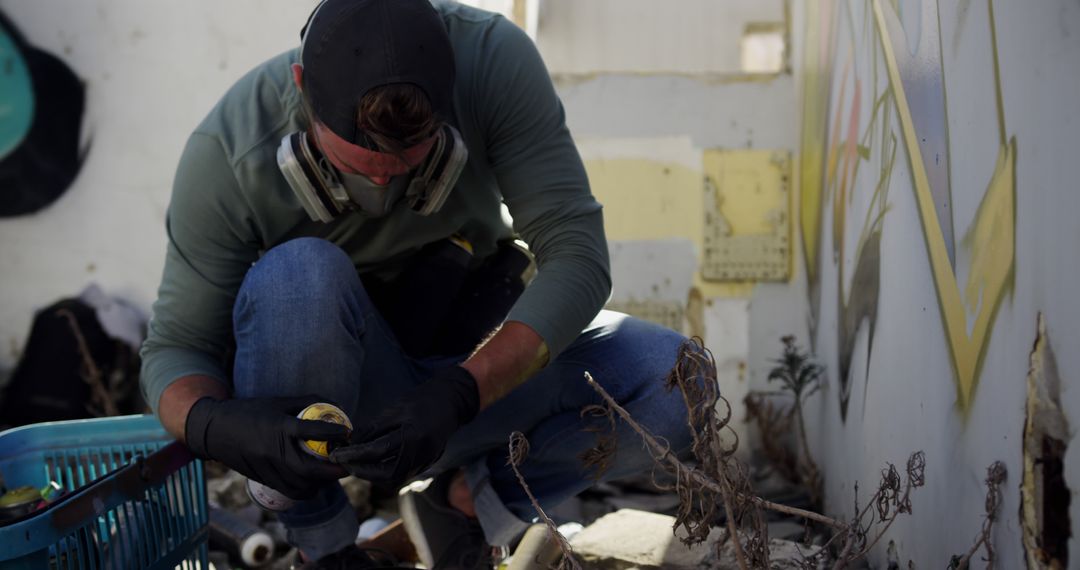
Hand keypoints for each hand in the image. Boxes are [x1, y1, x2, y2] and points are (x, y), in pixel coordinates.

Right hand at [184, 395, 349, 498]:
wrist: (215, 430)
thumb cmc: (250, 412)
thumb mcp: (278, 401)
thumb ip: (306, 402)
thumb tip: (336, 406)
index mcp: (278, 426)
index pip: (312, 431)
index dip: (334, 433)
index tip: (348, 433)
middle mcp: (273, 450)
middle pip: (308, 469)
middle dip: (332, 471)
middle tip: (346, 467)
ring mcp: (266, 467)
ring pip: (300, 485)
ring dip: (320, 484)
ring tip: (331, 476)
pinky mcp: (262, 479)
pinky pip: (288, 490)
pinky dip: (305, 490)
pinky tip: (314, 483)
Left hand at [330, 366, 478, 484]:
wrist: (451, 402)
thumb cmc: (422, 401)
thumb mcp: (394, 410)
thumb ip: (373, 429)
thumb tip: (350, 443)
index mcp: (412, 436)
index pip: (376, 451)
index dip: (353, 455)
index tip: (336, 455)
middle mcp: (420, 453)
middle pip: (385, 475)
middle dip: (363, 472)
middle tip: (346, 463)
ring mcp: (426, 460)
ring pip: (394, 479)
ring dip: (373, 475)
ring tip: (358, 464)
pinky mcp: (427, 463)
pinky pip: (403, 474)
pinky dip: (386, 472)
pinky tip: (375, 464)